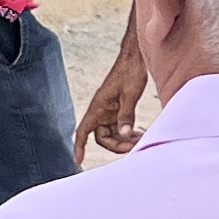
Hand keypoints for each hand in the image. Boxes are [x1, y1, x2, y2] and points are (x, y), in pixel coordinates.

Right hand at [73, 42, 149, 161]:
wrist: (136, 58)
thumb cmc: (130, 71)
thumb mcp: (129, 94)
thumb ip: (126, 115)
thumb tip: (124, 135)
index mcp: (98, 106)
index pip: (83, 130)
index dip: (79, 146)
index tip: (79, 160)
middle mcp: (101, 110)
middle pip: (102, 137)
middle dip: (116, 145)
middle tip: (134, 147)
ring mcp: (109, 110)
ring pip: (112, 134)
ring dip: (123, 140)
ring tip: (140, 141)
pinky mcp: (118, 108)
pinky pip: (119, 127)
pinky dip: (127, 133)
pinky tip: (138, 135)